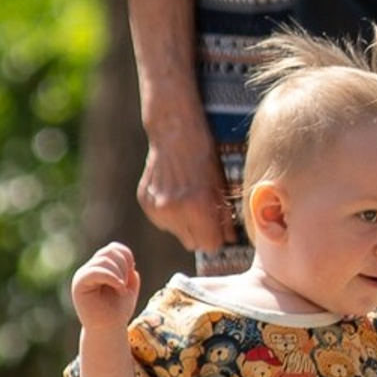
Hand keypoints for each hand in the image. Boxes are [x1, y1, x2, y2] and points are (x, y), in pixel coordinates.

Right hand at [71, 242, 141, 327]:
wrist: (108, 329)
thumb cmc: (118, 310)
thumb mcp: (129, 287)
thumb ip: (129, 272)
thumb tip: (129, 262)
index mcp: (100, 267)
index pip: (113, 248)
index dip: (126, 256)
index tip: (131, 272)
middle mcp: (89, 269)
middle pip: (109, 251)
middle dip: (124, 265)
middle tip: (125, 284)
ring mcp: (82, 276)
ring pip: (104, 260)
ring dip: (119, 273)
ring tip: (121, 289)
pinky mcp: (79, 284)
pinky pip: (95, 271)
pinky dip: (111, 277)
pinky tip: (119, 288)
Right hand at [136, 103, 231, 254]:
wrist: (173, 131)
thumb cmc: (203, 153)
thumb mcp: (220, 183)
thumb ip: (225, 214)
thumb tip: (231, 239)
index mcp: (197, 206)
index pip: (211, 245)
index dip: (218, 237)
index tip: (220, 229)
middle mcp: (174, 211)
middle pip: (193, 244)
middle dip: (202, 233)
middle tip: (207, 215)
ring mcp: (157, 208)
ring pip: (178, 234)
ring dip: (186, 224)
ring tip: (190, 199)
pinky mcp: (145, 203)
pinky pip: (163, 222)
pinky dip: (171, 214)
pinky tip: (176, 194)